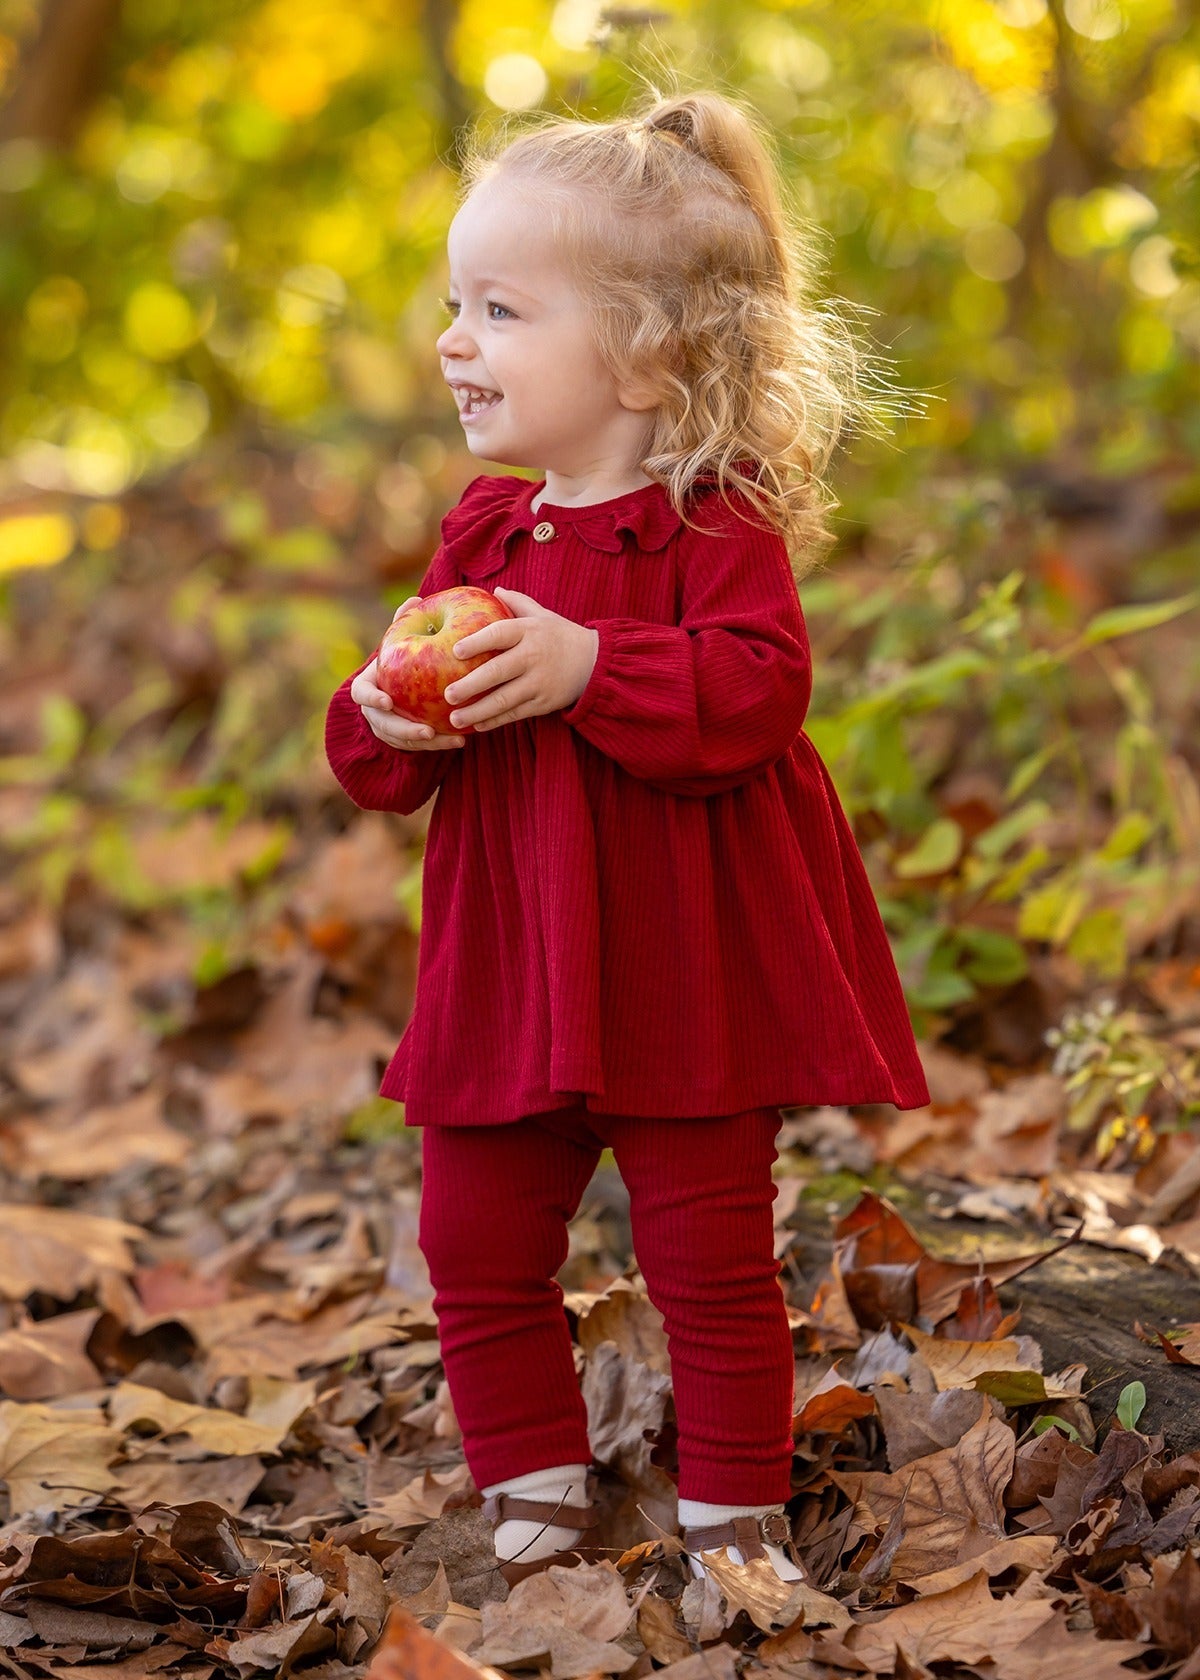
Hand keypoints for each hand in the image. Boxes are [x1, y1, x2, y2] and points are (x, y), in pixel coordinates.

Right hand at [350, 596, 466, 751]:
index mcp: (368, 685)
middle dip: (404, 731)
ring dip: (428, 743)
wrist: (402, 683)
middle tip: (426, 731)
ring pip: (403, 742)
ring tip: (453, 739)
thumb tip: (416, 598)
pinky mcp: (405, 741)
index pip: (361, 694)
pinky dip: (439, 745)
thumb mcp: (401, 640)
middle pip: (383, 725)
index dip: (372, 698)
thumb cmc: (402, 656)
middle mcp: (374, 710)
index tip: (388, 701)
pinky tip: (461, 740)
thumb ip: (404, 622)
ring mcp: (388, 728)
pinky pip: (420, 749)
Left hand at [442, 587, 599, 731]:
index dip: (477, 642)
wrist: (595, 663)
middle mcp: (533, 656)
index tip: (455, 651)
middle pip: (498, 671)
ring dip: (478, 711)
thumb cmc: (561, 636)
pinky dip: (495, 721)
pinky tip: (476, 726)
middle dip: (471, 685)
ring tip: (454, 719)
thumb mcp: (542, 615)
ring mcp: (539, 682)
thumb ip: (517, 602)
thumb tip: (493, 590)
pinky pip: (515, 714)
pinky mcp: (544, 703)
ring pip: (504, 700)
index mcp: (529, 631)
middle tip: (447, 694)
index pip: (500, 634)